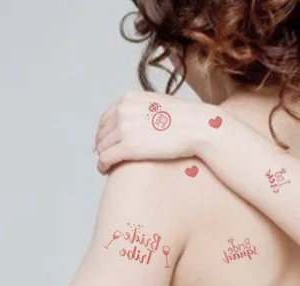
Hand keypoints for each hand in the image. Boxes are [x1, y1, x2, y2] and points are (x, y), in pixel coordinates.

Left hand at [95, 91, 215, 174]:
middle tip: (107, 158)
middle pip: (102, 133)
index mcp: (129, 99)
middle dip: (103, 146)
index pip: (106, 118)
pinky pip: (105, 158)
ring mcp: (124, 128)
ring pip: (102, 147)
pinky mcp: (127, 147)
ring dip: (102, 158)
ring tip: (107, 167)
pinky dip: (102, 166)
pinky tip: (106, 171)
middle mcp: (123, 111)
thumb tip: (138, 124)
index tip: (107, 144)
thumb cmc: (186, 120)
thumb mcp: (160, 105)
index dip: (104, 133)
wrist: (197, 127)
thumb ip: (145, 111)